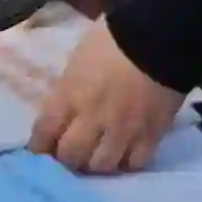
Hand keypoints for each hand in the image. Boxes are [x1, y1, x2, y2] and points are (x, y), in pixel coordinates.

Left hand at [28, 15, 182, 175]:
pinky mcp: (151, 134)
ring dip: (97, 163)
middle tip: (72, 153)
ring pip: (102, 166)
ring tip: (100, 154)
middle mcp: (92, 118)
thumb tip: (64, 109)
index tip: (42, 149)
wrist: (161, 35)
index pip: (44, 132)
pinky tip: (127, 152)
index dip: (40, 146)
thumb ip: (69, 89)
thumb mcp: (79, 59)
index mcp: (70, 94)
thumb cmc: (114, 38)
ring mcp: (123, 129)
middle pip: (71, 157)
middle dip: (68, 158)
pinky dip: (127, 161)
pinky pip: (134, 163)